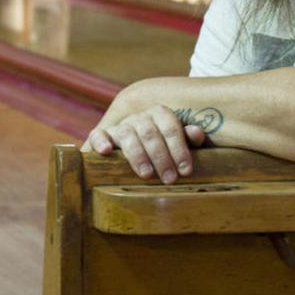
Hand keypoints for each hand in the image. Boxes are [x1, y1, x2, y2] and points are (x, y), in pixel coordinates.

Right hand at [81, 103, 206, 183]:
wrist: (138, 146)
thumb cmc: (163, 150)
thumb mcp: (178, 145)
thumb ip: (188, 139)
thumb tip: (196, 133)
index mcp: (160, 115)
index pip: (170, 127)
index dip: (179, 149)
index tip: (186, 170)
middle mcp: (139, 117)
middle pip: (150, 132)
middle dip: (161, 157)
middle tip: (170, 179)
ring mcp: (120, 126)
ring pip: (127, 134)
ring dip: (137, 155)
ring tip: (146, 175)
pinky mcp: (102, 136)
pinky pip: (98, 134)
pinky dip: (101, 141)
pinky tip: (106, 152)